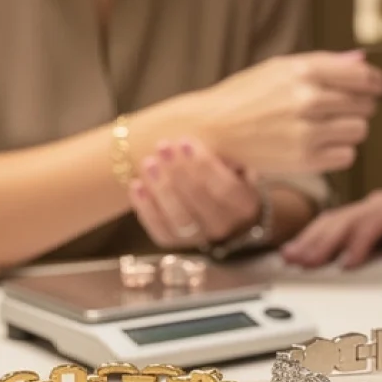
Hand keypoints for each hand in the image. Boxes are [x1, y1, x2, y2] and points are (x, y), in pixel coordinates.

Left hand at [128, 138, 261, 249]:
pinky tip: (137, 186)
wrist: (223, 206)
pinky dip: (146, 209)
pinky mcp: (177, 243)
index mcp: (245, 206)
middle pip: (199, 203)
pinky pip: (160, 230)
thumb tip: (207, 138)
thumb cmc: (229, 174)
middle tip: (163, 147)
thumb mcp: (237, 162)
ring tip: (148, 163)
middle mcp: (225, 226)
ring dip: (161, 190)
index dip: (204, 165)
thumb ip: (227, 154)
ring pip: (180, 219)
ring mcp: (200, 238)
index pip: (225, 189)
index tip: (186, 142)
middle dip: (178, 172)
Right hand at [193, 50, 381, 173]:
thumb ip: (323, 64)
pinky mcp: (305, 160)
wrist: (213, 129)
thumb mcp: (280, 69)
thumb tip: (361, 62)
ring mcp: (306, 131)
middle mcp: (307, 99)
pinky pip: (347, 156)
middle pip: (364, 105)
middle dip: (358, 107)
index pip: (361, 75)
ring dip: (349, 130)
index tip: (377, 88)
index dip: (375, 83)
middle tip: (339, 110)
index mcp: (303, 70)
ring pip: (359, 131)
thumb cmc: (246, 97)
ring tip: (326, 128)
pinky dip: (339, 152)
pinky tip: (319, 145)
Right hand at [281, 180, 381, 268]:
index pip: (376, 219)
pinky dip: (316, 237)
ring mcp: (374, 209)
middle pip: (348, 218)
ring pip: (337, 219)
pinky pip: (337, 224)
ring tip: (291, 256)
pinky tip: (300, 250)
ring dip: (313, 238)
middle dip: (323, 239)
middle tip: (301, 260)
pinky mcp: (367, 219)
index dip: (360, 240)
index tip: (347, 263)